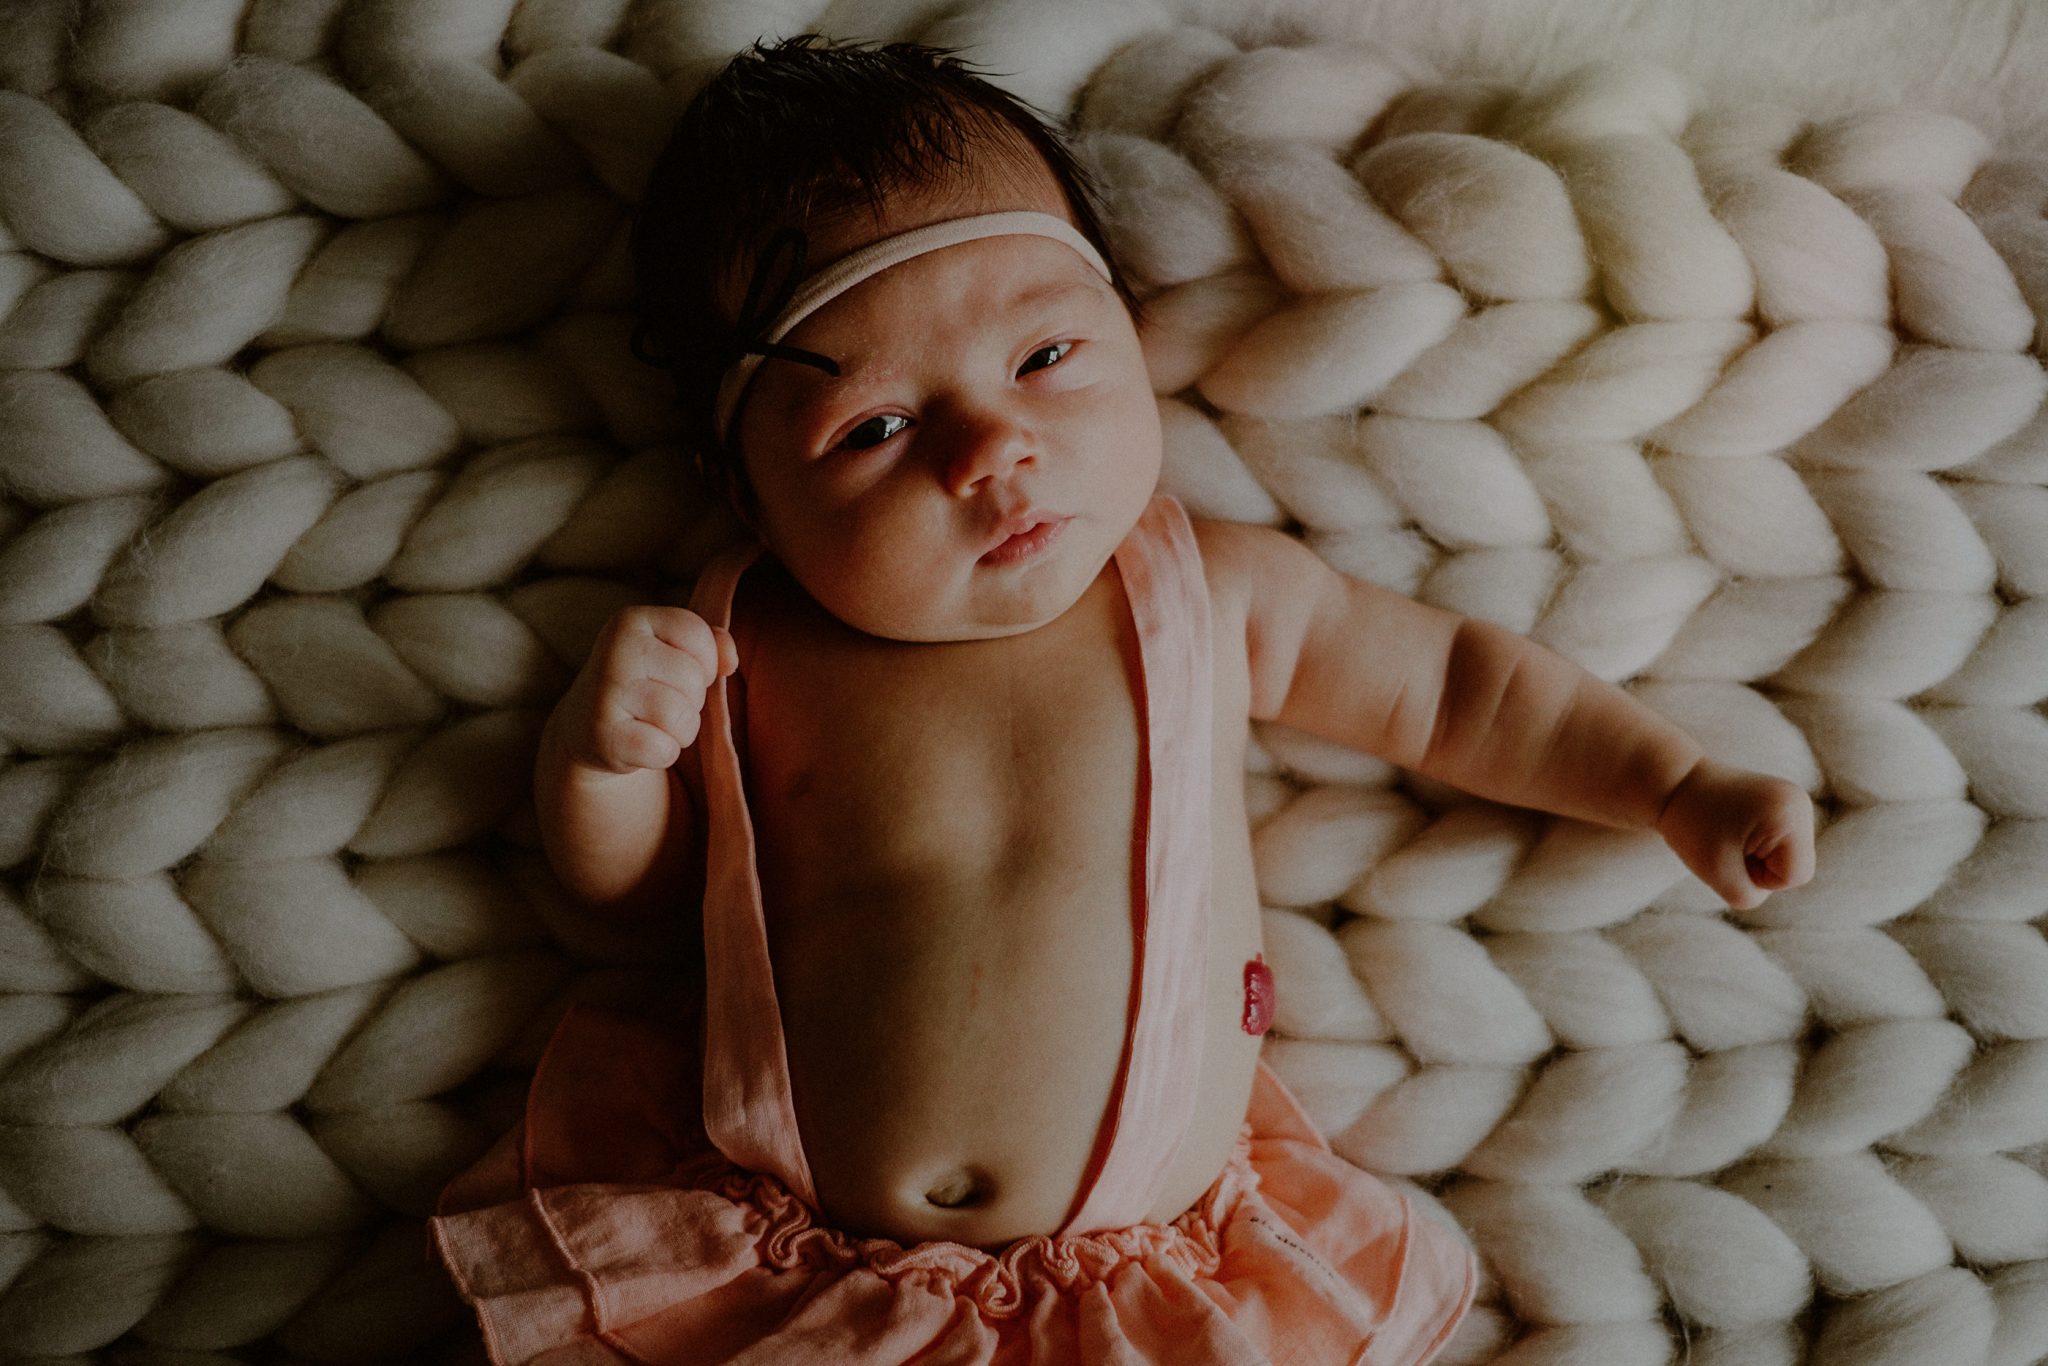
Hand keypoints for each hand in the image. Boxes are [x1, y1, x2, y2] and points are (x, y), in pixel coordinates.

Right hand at [547, 606, 738, 774]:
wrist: (586, 725)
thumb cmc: (644, 682)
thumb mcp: (672, 650)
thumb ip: (711, 643)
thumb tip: (730, 661)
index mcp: (631, 621)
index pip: (697, 634)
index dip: (704, 660)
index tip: (678, 671)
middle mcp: (614, 651)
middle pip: (693, 679)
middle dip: (691, 700)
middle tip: (661, 702)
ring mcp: (606, 694)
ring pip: (681, 717)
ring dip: (681, 730)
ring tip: (654, 724)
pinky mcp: (604, 736)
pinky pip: (664, 750)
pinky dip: (663, 754)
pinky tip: (641, 743)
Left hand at [1655, 757, 1815, 910]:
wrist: (1672, 782)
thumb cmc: (1691, 825)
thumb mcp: (1718, 873)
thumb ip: (1750, 896)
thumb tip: (1772, 888)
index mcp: (1791, 814)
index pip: (1795, 876)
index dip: (1759, 878)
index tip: (1729, 851)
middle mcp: (1799, 803)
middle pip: (1794, 867)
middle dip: (1758, 868)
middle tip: (1725, 844)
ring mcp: (1792, 802)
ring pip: (1785, 858)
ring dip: (1753, 859)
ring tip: (1728, 835)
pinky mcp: (1780, 805)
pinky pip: (1777, 846)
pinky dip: (1753, 847)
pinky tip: (1733, 829)